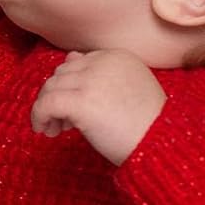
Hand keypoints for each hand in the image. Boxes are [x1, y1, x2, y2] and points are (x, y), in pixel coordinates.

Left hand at [30, 49, 166, 164]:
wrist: (164, 147)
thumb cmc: (147, 124)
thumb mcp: (125, 89)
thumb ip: (98, 71)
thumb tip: (69, 58)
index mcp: (117, 56)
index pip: (76, 64)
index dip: (70, 87)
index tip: (72, 109)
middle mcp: (103, 63)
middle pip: (60, 75)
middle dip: (57, 97)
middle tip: (62, 123)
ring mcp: (91, 81)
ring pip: (50, 89)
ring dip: (47, 109)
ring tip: (55, 130)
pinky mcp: (81, 102)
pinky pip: (46, 104)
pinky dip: (39, 116)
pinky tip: (45, 130)